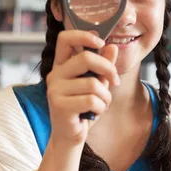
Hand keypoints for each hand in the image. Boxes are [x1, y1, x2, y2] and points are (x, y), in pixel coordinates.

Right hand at [46, 30, 118, 145]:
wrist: (71, 135)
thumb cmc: (84, 108)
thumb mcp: (97, 83)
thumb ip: (103, 65)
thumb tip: (112, 46)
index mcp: (62, 65)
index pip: (65, 38)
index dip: (84, 35)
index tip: (101, 43)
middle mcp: (55, 74)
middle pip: (86, 58)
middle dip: (107, 68)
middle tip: (115, 81)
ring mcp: (55, 89)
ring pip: (92, 83)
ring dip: (105, 96)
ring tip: (101, 104)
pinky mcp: (59, 105)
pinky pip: (91, 100)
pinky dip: (100, 107)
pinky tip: (94, 113)